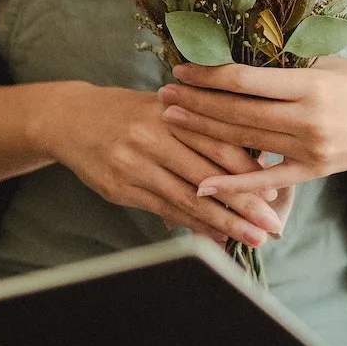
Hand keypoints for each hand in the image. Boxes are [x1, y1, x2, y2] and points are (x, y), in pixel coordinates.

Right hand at [36, 82, 287, 250]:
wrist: (71, 118)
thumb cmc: (132, 112)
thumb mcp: (167, 107)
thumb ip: (204, 129)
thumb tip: (255, 161)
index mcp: (172, 111)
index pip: (218, 143)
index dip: (249, 170)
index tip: (275, 191)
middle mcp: (153, 136)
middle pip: (208, 175)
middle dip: (244, 204)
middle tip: (273, 226)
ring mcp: (134, 164)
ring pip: (187, 198)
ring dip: (223, 222)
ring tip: (252, 238)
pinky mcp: (119, 188)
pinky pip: (164, 210)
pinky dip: (193, 225)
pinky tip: (216, 237)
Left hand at [158, 55, 346, 191]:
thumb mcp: (329, 65)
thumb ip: (287, 68)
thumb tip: (236, 62)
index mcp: (311, 85)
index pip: (245, 81)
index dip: (207, 76)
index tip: (181, 69)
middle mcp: (308, 120)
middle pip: (237, 113)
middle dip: (196, 104)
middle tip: (163, 95)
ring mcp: (310, 150)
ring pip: (245, 142)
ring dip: (204, 132)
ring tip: (173, 120)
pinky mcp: (313, 172)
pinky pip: (267, 180)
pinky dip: (234, 183)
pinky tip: (203, 183)